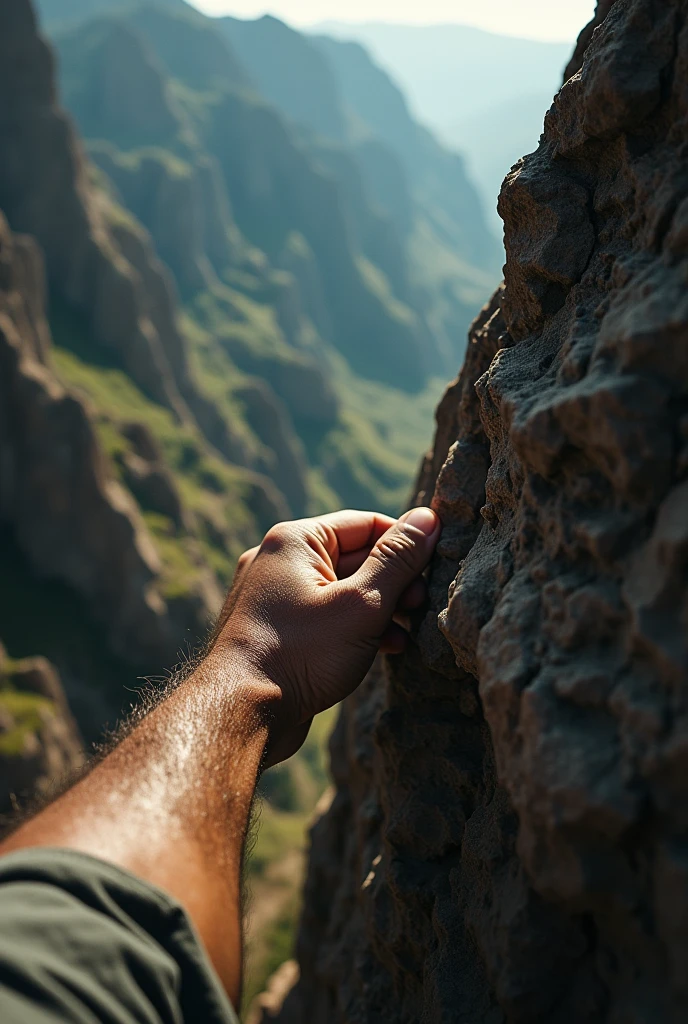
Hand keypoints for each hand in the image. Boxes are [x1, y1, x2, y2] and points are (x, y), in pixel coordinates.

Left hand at [211, 508, 439, 764]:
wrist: (242, 713)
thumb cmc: (300, 653)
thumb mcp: (362, 604)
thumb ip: (398, 561)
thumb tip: (429, 518)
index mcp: (295, 540)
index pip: (365, 523)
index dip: (405, 542)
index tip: (438, 562)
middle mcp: (278, 561)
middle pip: (353, 556)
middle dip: (395, 580)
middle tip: (423, 603)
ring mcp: (274, 597)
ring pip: (341, 590)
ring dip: (381, 606)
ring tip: (410, 628)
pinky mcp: (277, 631)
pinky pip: (326, 616)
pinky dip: (356, 626)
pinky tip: (388, 648)